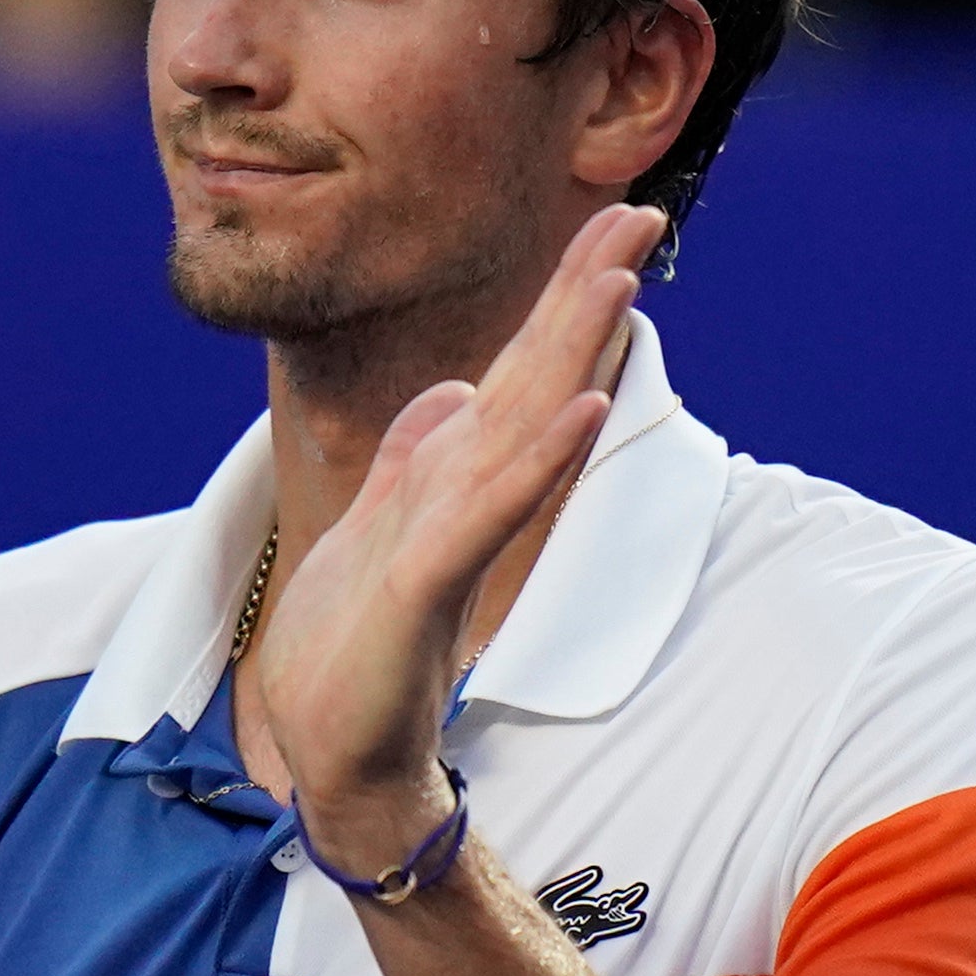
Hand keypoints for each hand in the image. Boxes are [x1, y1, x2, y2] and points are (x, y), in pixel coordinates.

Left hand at [247, 205, 656, 873]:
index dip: (561, 297)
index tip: (611, 223)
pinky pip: (488, 508)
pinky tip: (576, 409)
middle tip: (641, 214)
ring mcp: (455, 539)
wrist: (335, 761)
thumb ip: (413, 461)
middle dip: (583, 294)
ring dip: (572, 352)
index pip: (518, 371)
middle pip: (537, 378)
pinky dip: (535, 458)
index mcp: (452, 480)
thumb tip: (451, 393)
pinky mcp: (428, 582)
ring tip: (617, 281)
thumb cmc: (353, 659)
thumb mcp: (371, 531)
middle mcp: (468, 500)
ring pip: (525, 427)